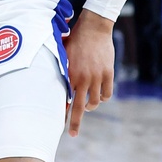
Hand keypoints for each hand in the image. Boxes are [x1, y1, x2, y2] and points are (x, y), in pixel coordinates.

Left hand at [64, 10, 114, 137]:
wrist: (93, 27)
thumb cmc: (74, 38)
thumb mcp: (63, 53)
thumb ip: (60, 68)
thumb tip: (53, 80)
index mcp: (69, 73)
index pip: (64, 98)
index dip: (61, 111)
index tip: (58, 122)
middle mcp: (83, 78)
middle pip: (79, 107)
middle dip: (75, 123)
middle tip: (72, 134)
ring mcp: (97, 77)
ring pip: (95, 102)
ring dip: (91, 106)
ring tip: (88, 105)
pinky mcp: (108, 74)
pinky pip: (107, 94)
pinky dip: (103, 98)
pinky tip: (99, 96)